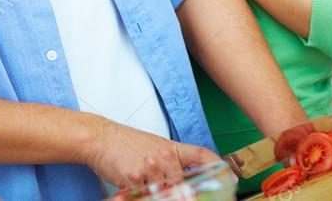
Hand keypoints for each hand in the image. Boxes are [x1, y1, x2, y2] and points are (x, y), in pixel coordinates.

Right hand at [82, 119, 220, 188]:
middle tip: (181, 193)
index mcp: (172, 149)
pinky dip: (146, 197)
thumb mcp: (155, 147)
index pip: (201, 156)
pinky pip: (147, 196)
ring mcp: (151, 167)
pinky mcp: (135, 178)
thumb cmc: (127, 144)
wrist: (101, 137)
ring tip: (153, 189)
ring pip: (168, 193)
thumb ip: (172, 163)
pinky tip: (139, 191)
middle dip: (186, 194)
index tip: (230, 178)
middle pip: (185, 185)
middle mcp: (165, 157)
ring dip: (162, 194)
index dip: (217, 167)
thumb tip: (185, 180)